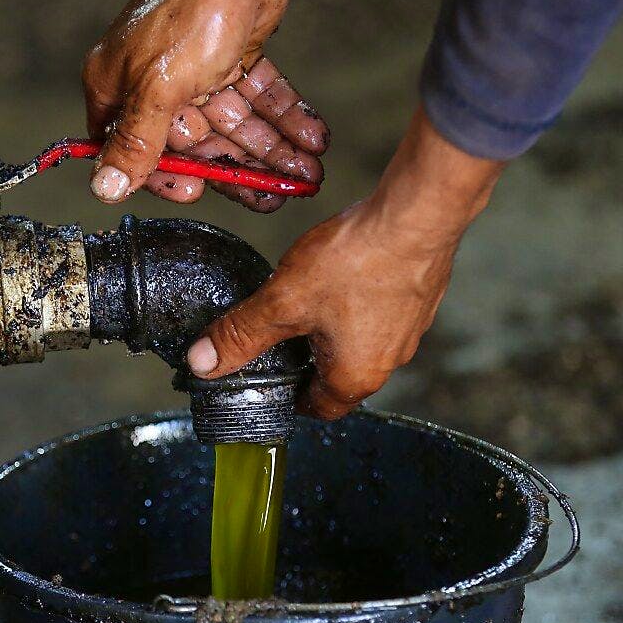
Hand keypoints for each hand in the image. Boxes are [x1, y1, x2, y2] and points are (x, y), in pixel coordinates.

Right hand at [82, 0, 328, 211]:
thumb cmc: (193, 11)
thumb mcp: (159, 88)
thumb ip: (136, 142)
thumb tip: (106, 187)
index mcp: (119, 89)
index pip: (135, 152)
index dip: (168, 178)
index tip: (198, 192)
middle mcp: (153, 83)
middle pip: (196, 144)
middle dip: (239, 169)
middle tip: (274, 194)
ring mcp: (194, 71)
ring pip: (234, 125)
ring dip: (272, 151)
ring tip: (305, 174)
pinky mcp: (231, 57)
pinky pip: (257, 99)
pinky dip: (284, 119)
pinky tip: (310, 138)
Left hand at [185, 108, 504, 418]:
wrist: (417, 214)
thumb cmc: (357, 261)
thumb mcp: (283, 301)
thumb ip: (241, 334)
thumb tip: (202, 364)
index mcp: (356, 376)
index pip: (320, 408)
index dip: (291, 398)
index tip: (272, 384)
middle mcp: (390, 360)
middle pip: (341, 376)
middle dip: (309, 361)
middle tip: (280, 340)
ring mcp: (411, 327)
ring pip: (363, 341)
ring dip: (334, 330)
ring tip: (307, 302)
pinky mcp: (420, 296)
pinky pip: (382, 311)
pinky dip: (359, 302)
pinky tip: (342, 274)